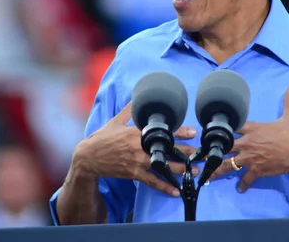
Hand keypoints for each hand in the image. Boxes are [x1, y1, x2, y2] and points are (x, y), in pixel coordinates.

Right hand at [73, 102, 197, 196]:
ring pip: (162, 167)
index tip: (193, 132)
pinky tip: (176, 191)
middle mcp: (139, 147)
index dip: (178, 131)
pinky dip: (164, 187)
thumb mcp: (116, 121)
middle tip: (200, 154)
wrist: (88, 157)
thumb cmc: (102, 138)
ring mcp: (137, 161)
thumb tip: (138, 98)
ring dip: (180, 170)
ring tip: (194, 171)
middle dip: (185, 152)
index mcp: (137, 132)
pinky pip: (152, 182)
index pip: (162, 131)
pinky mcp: (133, 173)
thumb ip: (130, 110)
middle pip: (166, 150)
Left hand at [209, 86, 288, 191]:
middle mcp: (247, 143)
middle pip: (225, 146)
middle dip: (214, 149)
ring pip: (229, 164)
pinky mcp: (256, 170)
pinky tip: (240, 189)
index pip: (233, 127)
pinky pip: (246, 179)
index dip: (223, 128)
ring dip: (218, 169)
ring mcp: (250, 158)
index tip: (213, 130)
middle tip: (202, 153)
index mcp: (253, 129)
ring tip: (209, 173)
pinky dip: (243, 184)